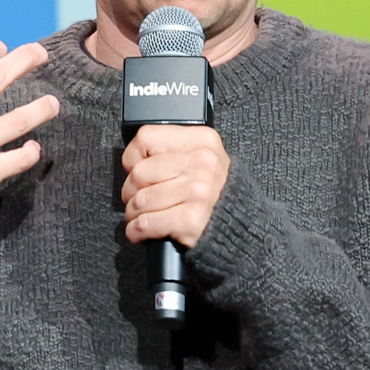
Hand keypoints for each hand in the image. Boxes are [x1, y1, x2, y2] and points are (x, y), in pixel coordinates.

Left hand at [119, 124, 230, 248]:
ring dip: (133, 214)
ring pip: (139, 201)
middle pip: (138, 173)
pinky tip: (142, 231)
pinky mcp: (191, 219)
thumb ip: (170, 151)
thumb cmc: (212, 191)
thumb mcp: (200, 157)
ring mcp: (198, 191)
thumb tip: (132, 163)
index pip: (145, 138)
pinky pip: (145, 223)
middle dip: (131, 191)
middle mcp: (202, 163)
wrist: (238, 223)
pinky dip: (136, 231)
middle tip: (140, 199)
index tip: (137, 170)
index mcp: (201, 141)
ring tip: (143, 216)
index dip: (133, 158)